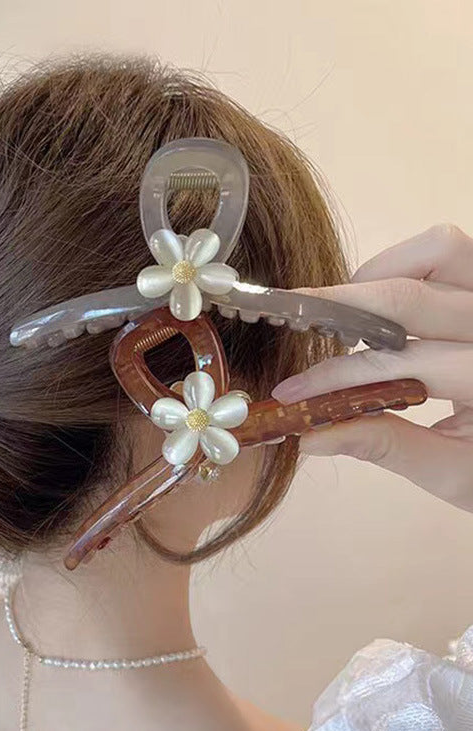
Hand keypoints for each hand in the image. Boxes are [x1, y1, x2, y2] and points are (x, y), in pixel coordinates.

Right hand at [271, 224, 472, 513]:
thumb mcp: (451, 470)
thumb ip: (385, 446)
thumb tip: (310, 436)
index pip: (399, 365)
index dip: (336, 376)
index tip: (289, 392)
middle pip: (409, 295)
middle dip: (339, 306)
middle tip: (292, 320)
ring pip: (438, 250)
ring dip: (381, 274)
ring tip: (348, 313)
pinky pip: (448, 252)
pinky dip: (405, 265)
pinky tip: (382, 307)